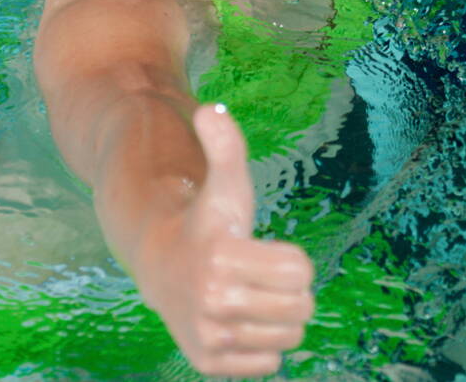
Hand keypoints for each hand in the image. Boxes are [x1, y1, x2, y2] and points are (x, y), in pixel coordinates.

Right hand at [136, 105, 315, 377]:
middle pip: (303, 307)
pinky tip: (241, 322)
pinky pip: (270, 363)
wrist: (161, 264)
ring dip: (279, 317)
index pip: (302, 271)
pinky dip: (263, 346)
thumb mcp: (225, 182)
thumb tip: (211, 109)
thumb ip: (226, 146)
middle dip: (290, 289)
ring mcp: (210, 336)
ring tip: (251, 297)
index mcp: (223, 259)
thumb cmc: (207, 219)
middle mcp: (213, 303)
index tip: (262, 249)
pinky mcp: (209, 361)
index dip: (291, 257)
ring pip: (291, 337)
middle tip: (259, 275)